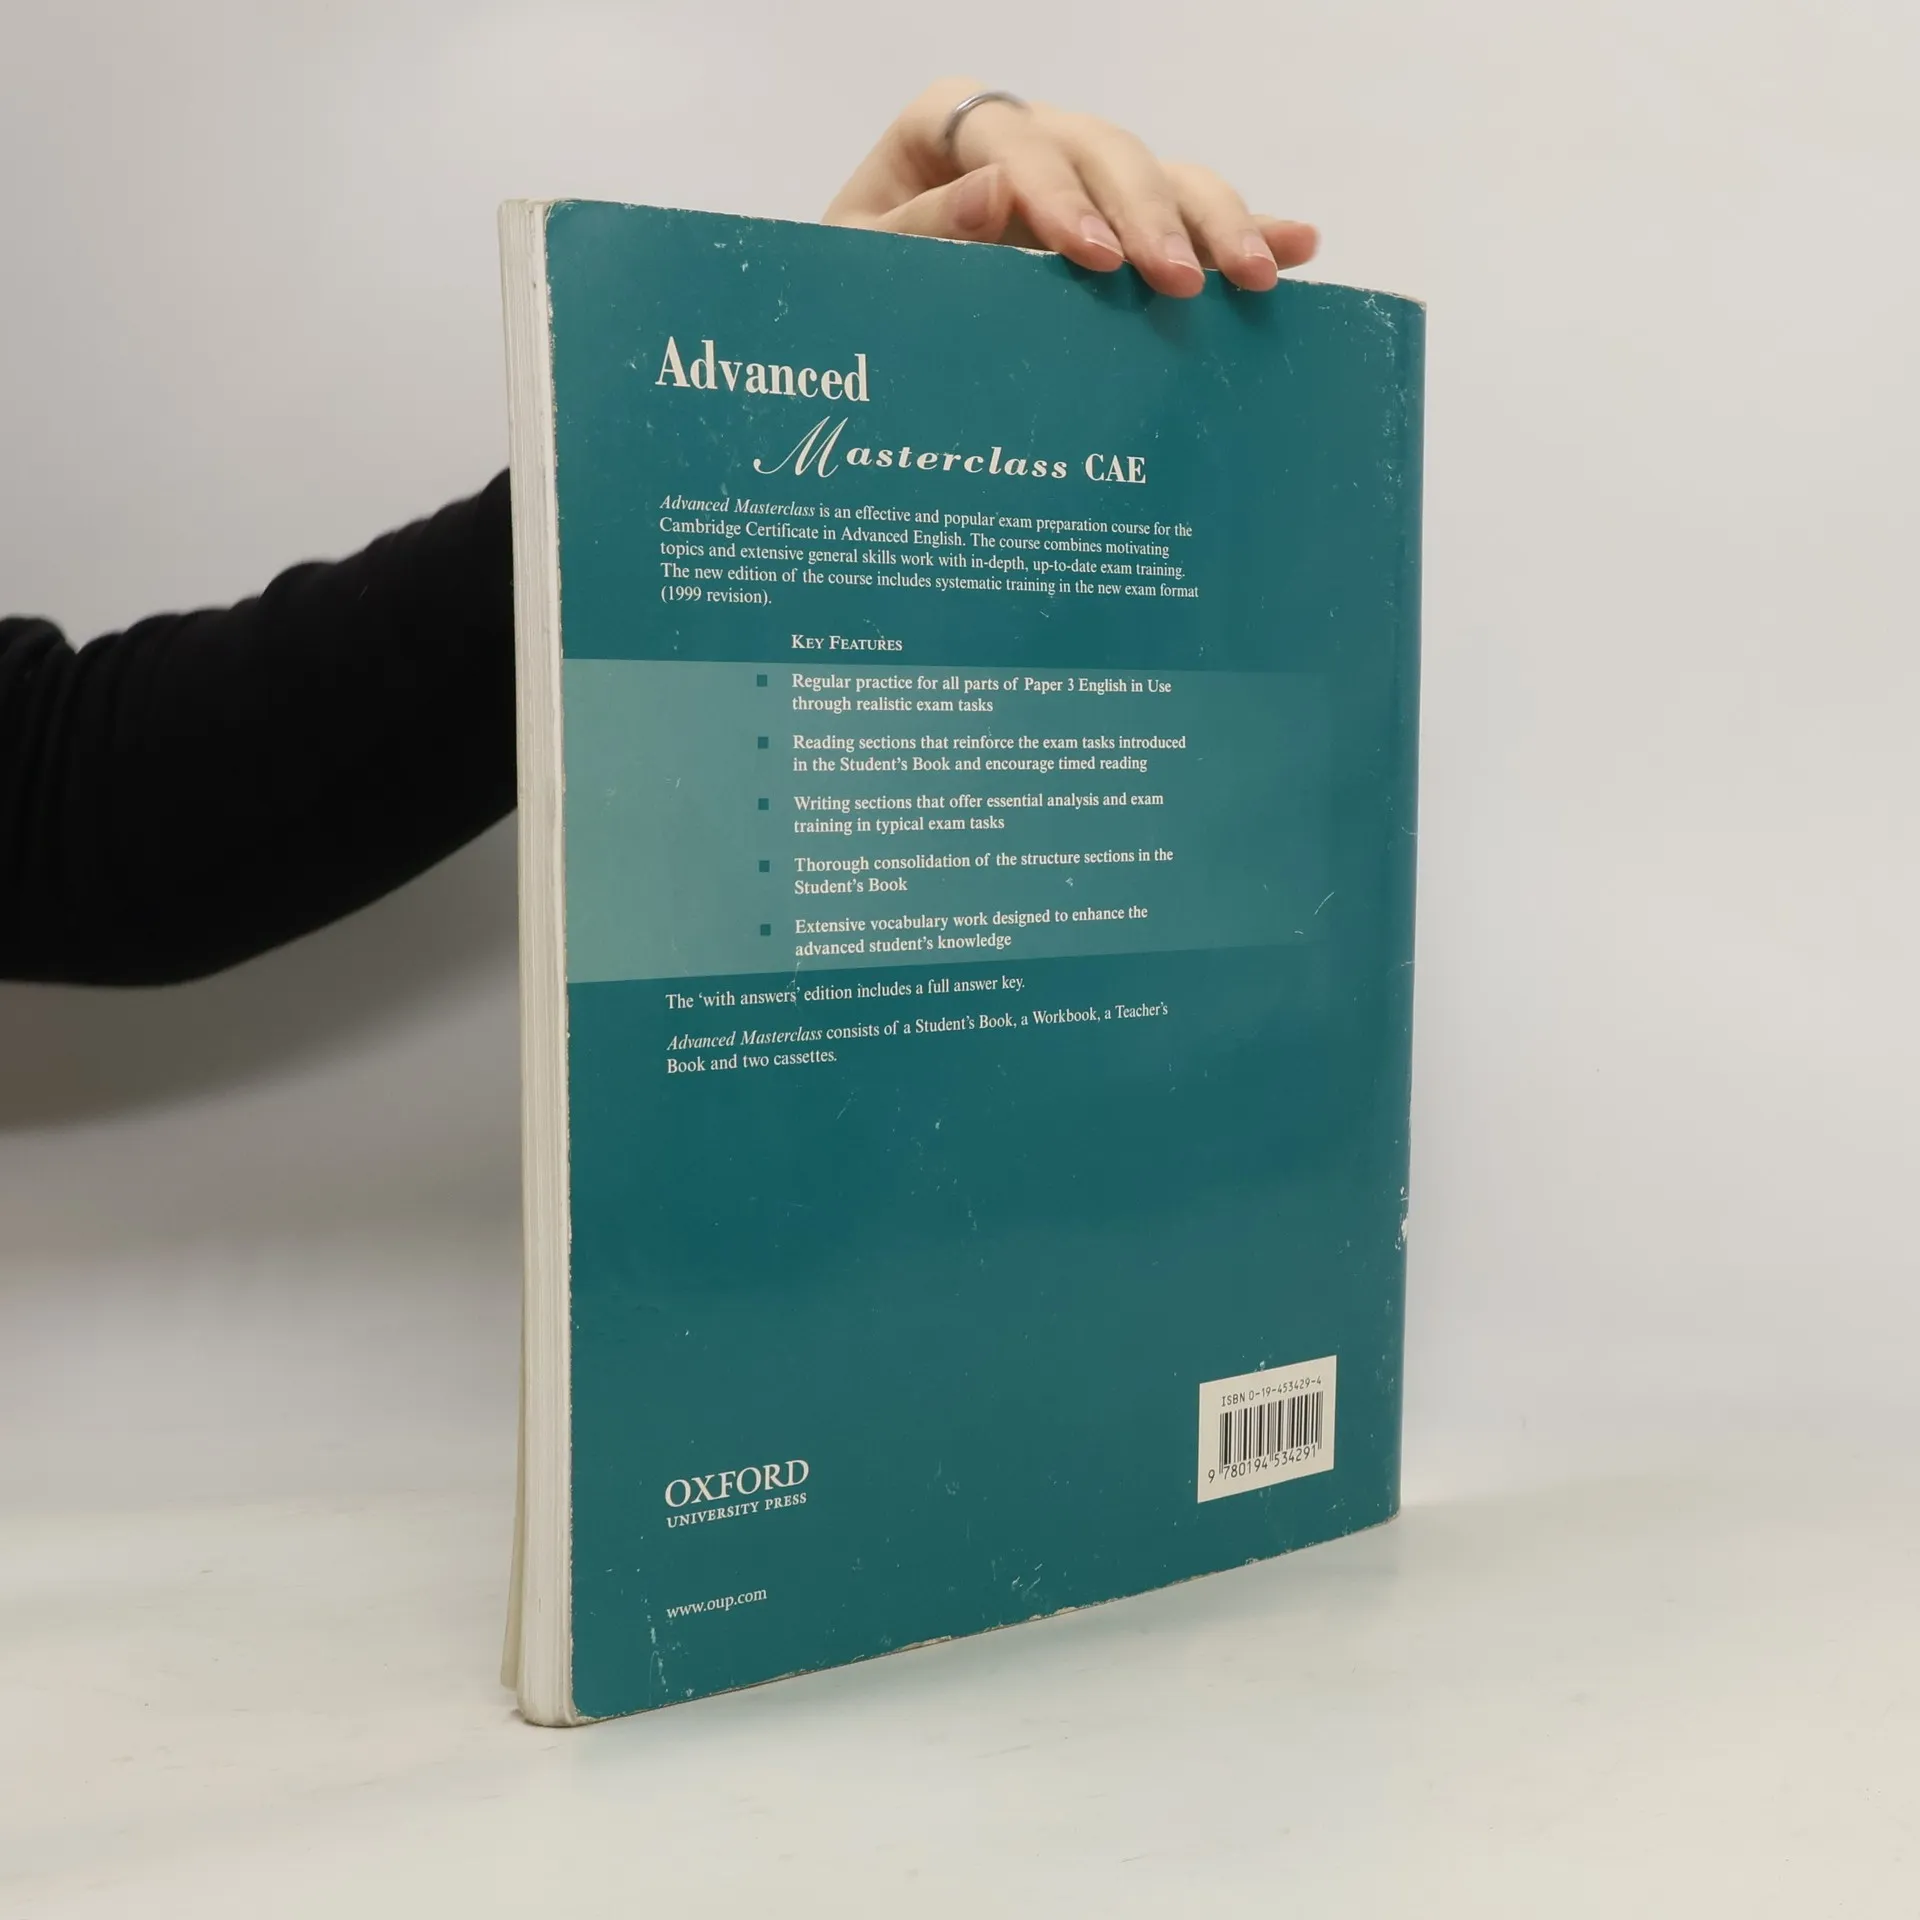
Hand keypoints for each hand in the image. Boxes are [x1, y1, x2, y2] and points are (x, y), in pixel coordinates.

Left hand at [823, 77, 1316, 297]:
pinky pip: (1190, 219)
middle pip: (1103, 150)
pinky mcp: (1120, 225)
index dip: (1055, 191)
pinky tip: (1299, 244)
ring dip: (1215, 223)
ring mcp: (1081, 180)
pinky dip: (1247, 230)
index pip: (1011, 138)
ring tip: (1255, 277)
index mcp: (949, 127)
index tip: (1090, 255)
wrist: (861, 329)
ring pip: (1160, 176)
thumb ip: (914, 228)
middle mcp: (1027, 139)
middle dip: (1147, 217)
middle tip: (1175, 282)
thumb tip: (996, 189)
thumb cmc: (852, 292)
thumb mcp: (857, 267)